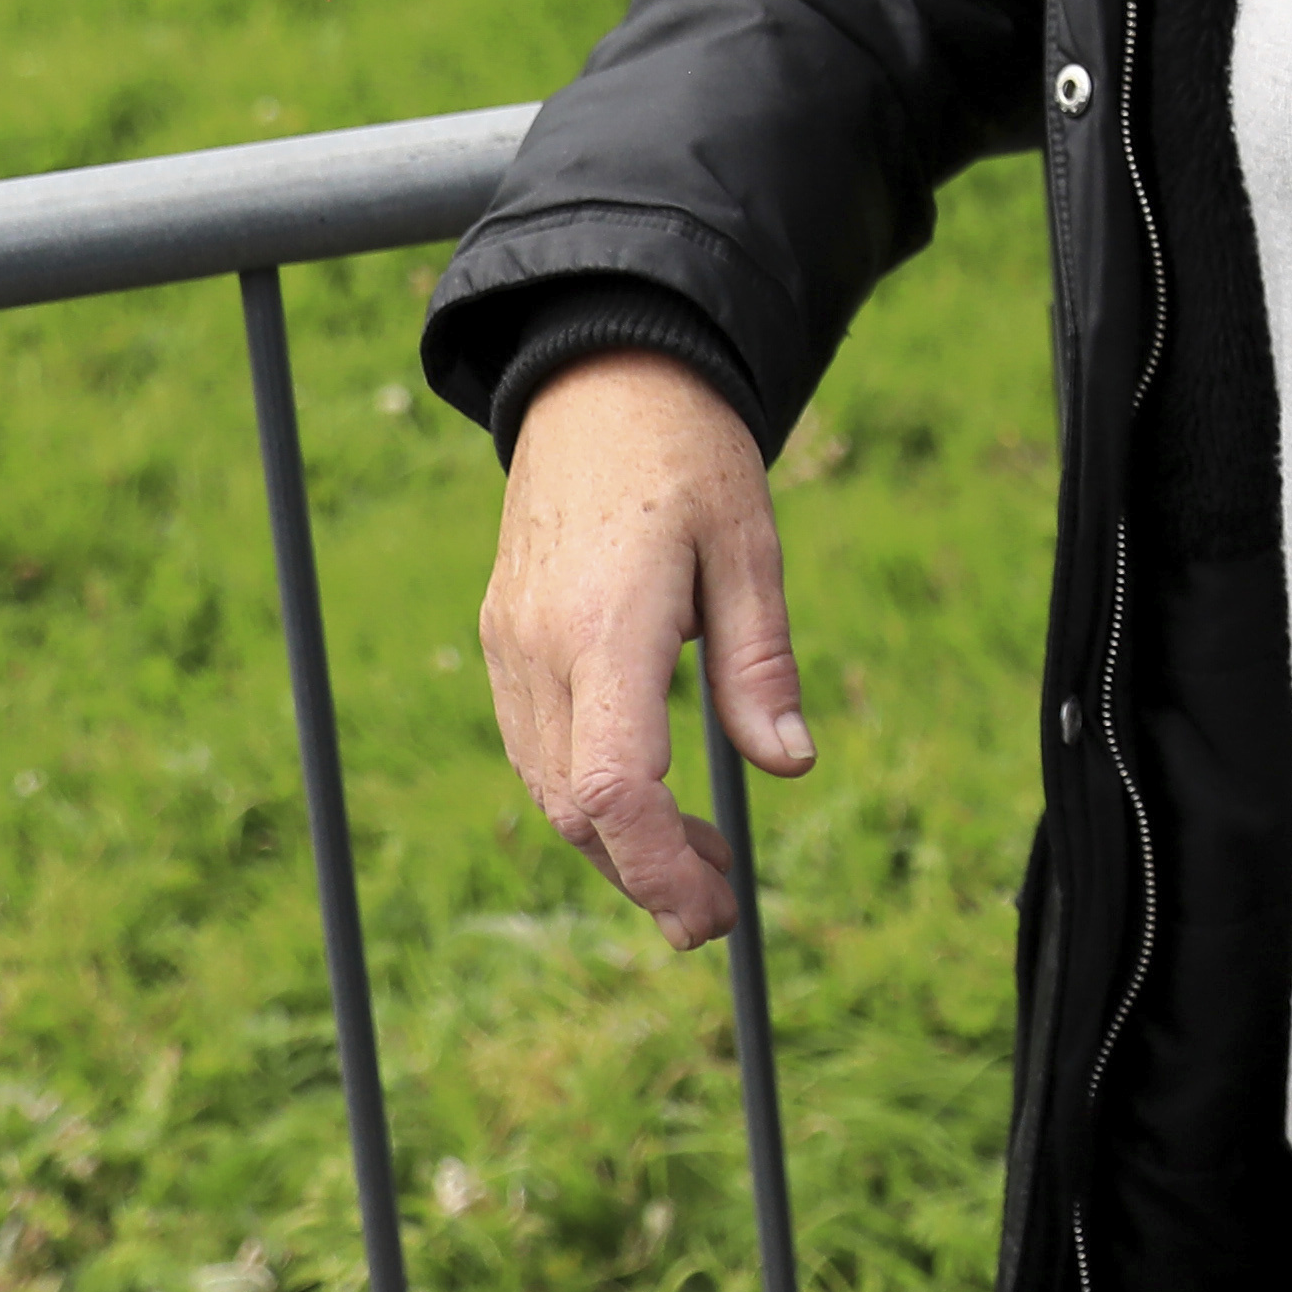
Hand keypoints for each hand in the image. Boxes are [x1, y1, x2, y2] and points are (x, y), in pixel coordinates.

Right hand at [477, 352, 810, 944]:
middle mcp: (539, 646)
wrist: (599, 379)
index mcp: (606, 624)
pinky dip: (586, 793)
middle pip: (574, 808)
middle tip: (719, 912)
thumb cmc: (688, 455)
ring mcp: (508, 644)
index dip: (656, 868)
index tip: (708, 910)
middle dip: (644, 875)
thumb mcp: (749, 545)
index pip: (612, 787)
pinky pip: (535, 745)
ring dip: (616, 842)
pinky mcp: (502, 638)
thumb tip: (789, 766)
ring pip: (546, 786)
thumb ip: (759, 662)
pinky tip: (649, 799)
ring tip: (698, 864)